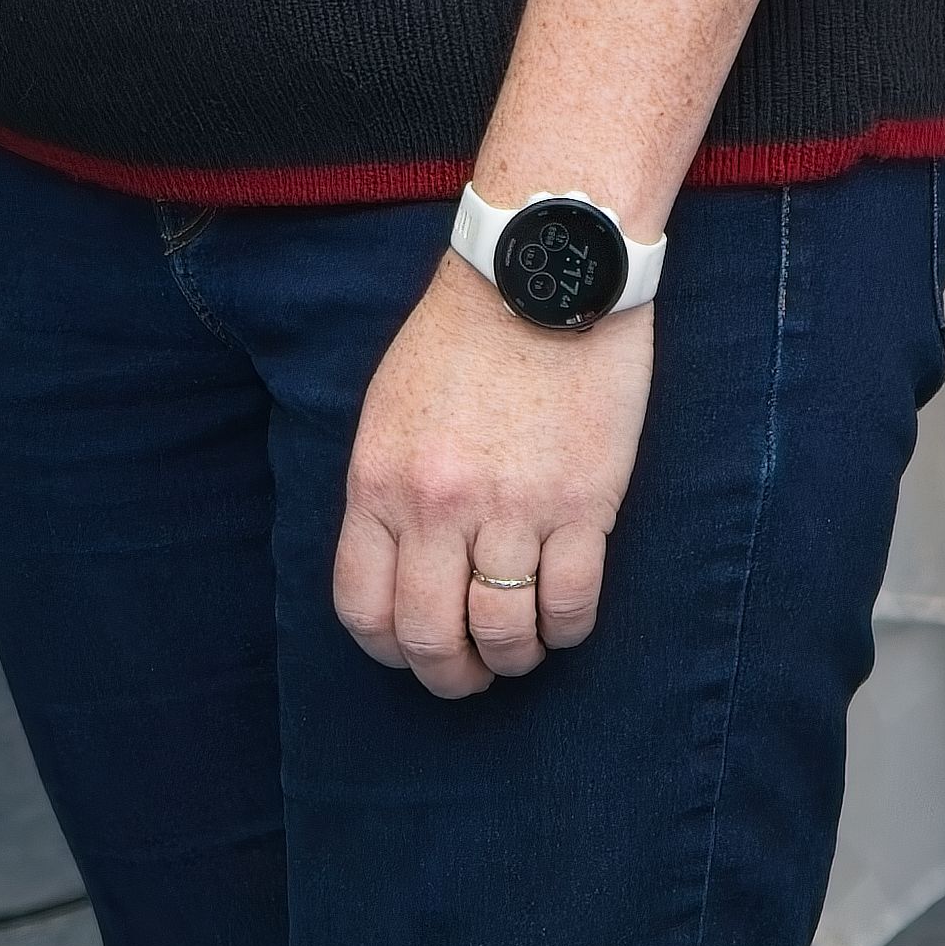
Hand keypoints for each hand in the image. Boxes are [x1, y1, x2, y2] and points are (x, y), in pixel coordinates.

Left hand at [333, 249, 652, 695]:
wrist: (542, 270)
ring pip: (504, 634)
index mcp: (378, 483)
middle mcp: (436, 507)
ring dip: (514, 658)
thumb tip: (395, 569)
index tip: (413, 651)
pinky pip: (571, 604)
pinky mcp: (581, 504)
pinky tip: (565, 618)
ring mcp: (511, 508)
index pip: (363, 609)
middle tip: (472, 674)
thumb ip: (385, 492)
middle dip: (451, 675)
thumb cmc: (464, 335)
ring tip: (522, 647)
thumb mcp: (389, 410)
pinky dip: (567, 629)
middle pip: (430, 639)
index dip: (387, 649)